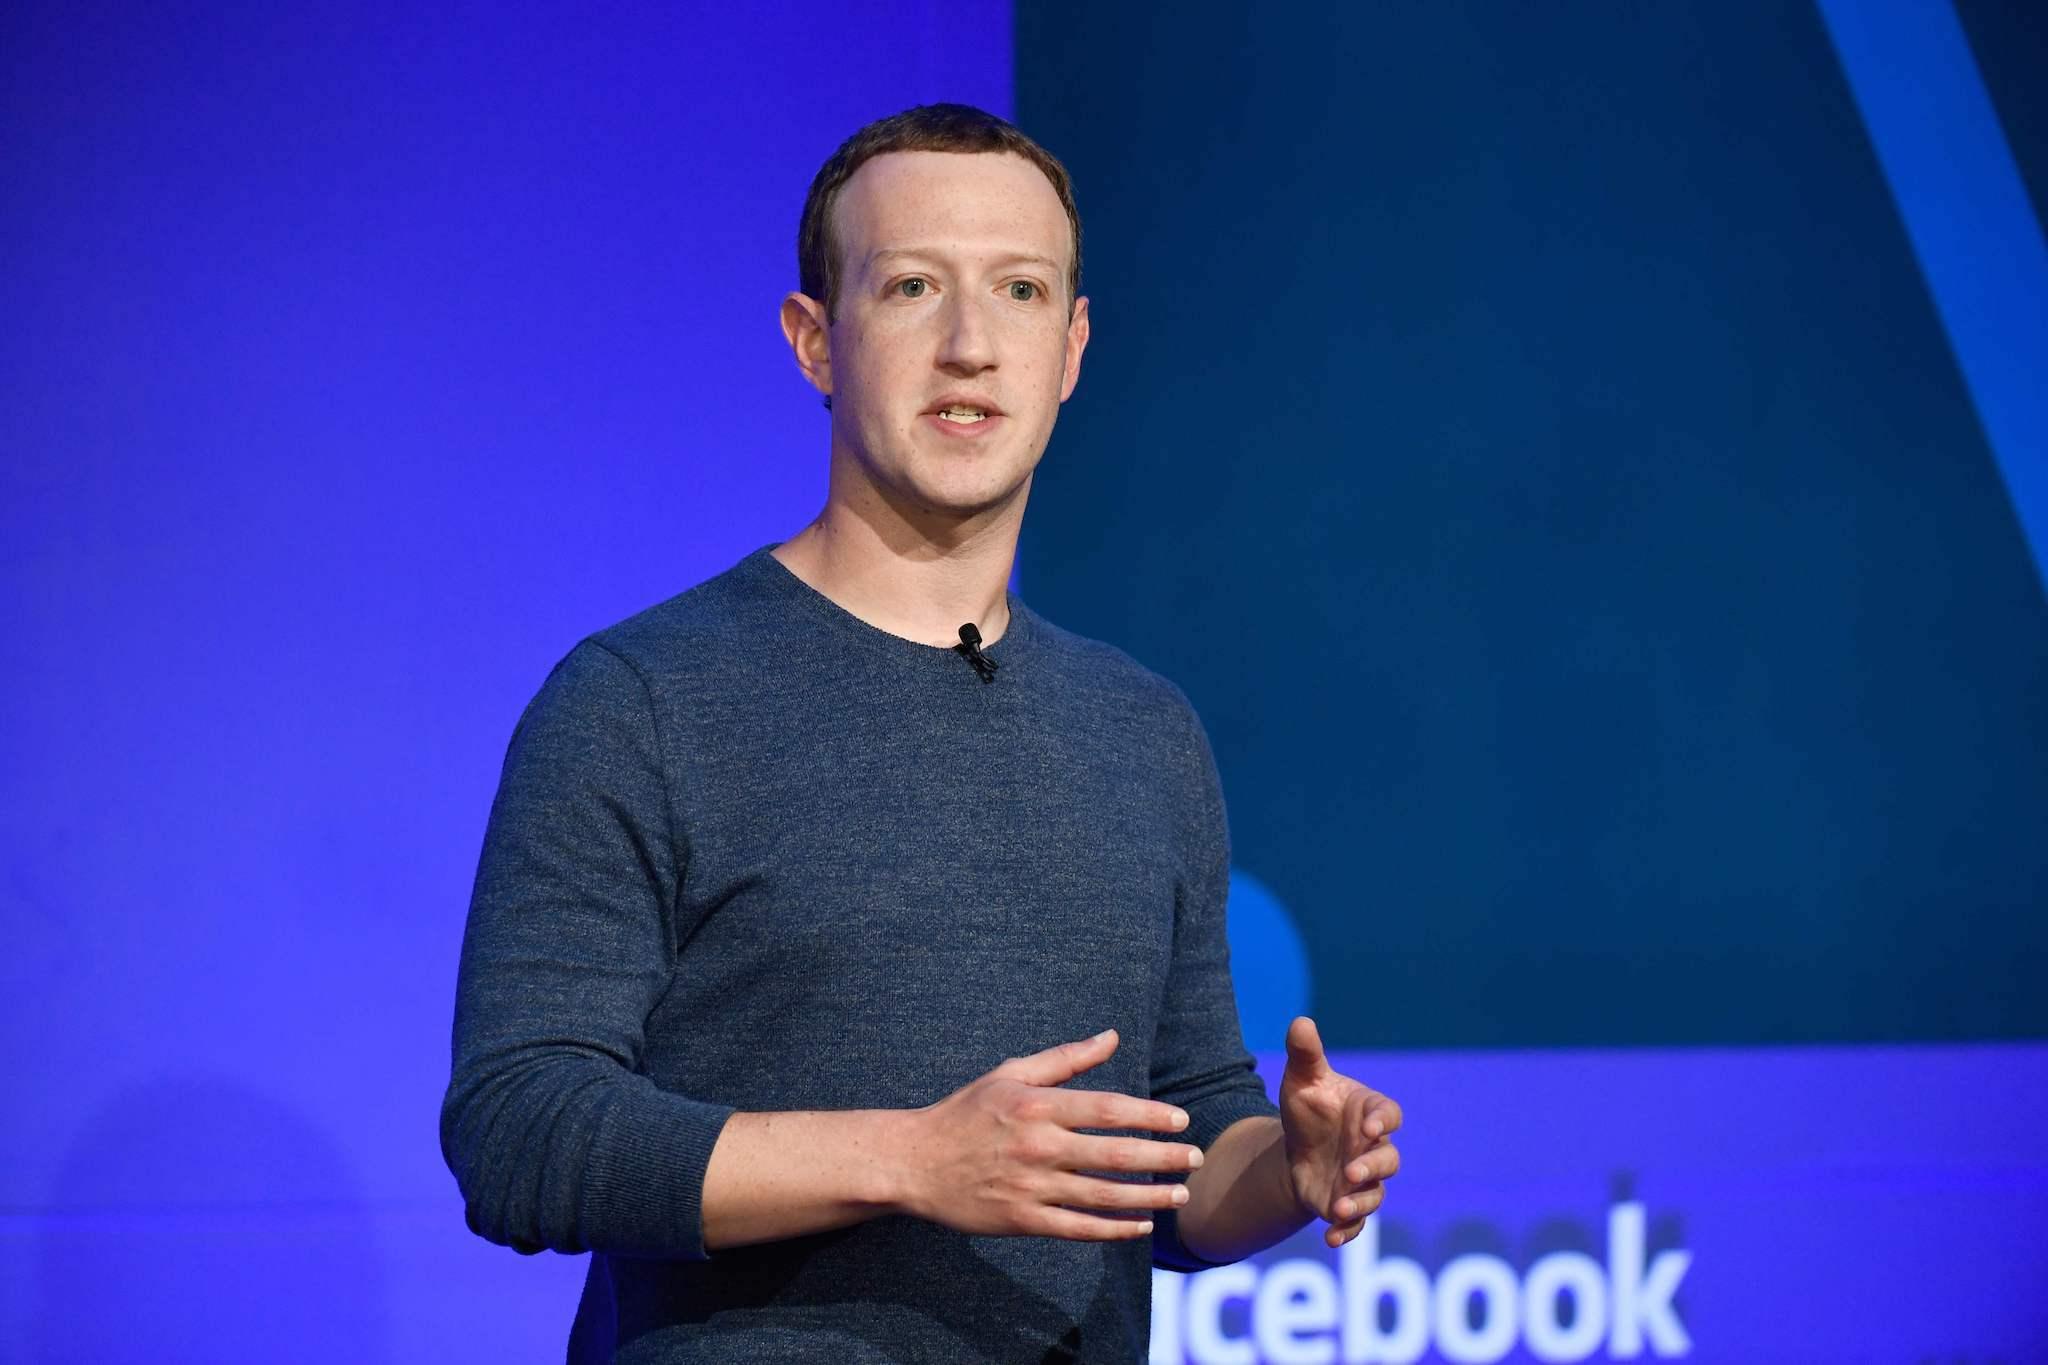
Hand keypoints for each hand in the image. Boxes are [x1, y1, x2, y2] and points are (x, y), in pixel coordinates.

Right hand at [895, 1028, 1206, 1241]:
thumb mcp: (1010, 1074)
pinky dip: (1113, 1229)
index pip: (1106, 1109)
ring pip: (1102, 1196)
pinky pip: (1078, 1229)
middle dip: (1161, 1158)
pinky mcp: (1022, 1220)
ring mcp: (1030, 1186)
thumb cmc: (965, 1112)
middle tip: (1196, 1159)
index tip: (1180, 1121)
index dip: (1148, 1115)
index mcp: (1037, 1106)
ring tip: (1180, 1195)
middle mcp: (1038, 1146)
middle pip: (1113, 1154)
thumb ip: (1065, 1058)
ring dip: (1147, 1196)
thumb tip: (1111, 1037)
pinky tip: (1141, 1226)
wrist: (914, 1162)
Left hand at [1279, 1016, 1402, 1247]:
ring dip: (1361, 1202)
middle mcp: (1373, 1148)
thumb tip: (1300, 1022)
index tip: (1370, 1126)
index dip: (1383, 1121)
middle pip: (1388, 1160)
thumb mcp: (1301, 1080)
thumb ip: (1305, 1054)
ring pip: (1376, 1194)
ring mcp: (1363, 1179)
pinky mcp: (1347, 1203)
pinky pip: (1357, 1222)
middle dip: (1373, 1166)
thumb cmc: (1308, 1107)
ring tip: (1339, 1206)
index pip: (1388, 1115)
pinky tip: (1330, 1238)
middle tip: (1352, 1171)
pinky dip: (1347, 1231)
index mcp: (1369, 1113)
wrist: (1295, 1146)